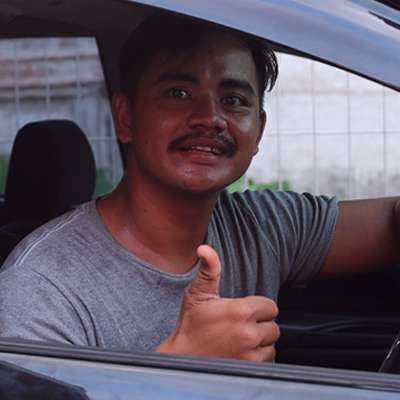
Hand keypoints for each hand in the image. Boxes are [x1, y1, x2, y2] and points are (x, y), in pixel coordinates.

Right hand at [156, 245, 279, 361]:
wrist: (182, 359)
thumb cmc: (190, 325)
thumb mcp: (197, 293)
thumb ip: (209, 269)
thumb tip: (204, 248)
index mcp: (241, 311)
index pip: (270, 306)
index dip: (257, 307)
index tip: (242, 311)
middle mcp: (249, 333)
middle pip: (274, 325)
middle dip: (260, 324)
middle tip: (240, 325)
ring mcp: (251, 354)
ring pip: (272, 343)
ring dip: (261, 341)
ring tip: (240, 338)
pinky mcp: (251, 368)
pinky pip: (268, 359)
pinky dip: (259, 356)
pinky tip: (242, 351)